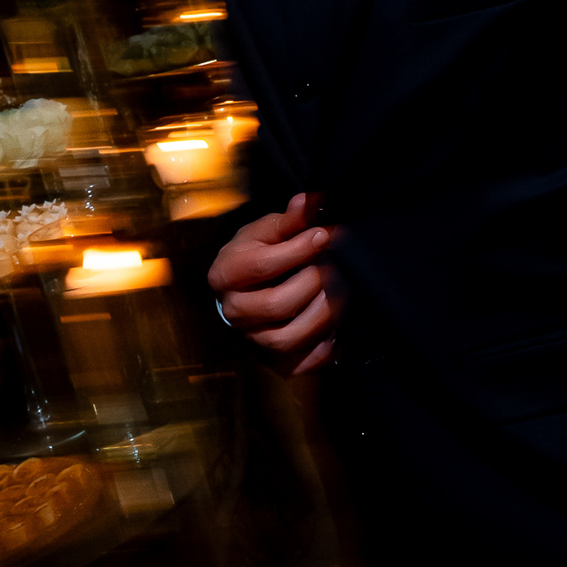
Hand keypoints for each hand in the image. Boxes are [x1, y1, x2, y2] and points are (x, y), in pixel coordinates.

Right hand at [208, 191, 344, 374]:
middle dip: (314, 282)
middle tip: (334, 266)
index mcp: (226, 274)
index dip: (298, 249)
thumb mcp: (265, 231)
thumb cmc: (255, 254)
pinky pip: (301, 364)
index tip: (324, 235)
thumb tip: (310, 202)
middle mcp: (235, 311)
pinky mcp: (274, 361)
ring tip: (340, 292)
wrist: (244, 288)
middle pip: (277, 304)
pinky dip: (324, 349)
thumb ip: (289, 219)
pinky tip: (337, 328)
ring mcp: (253, 339)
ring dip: (322, 314)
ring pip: (288, 338)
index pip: (263, 265)